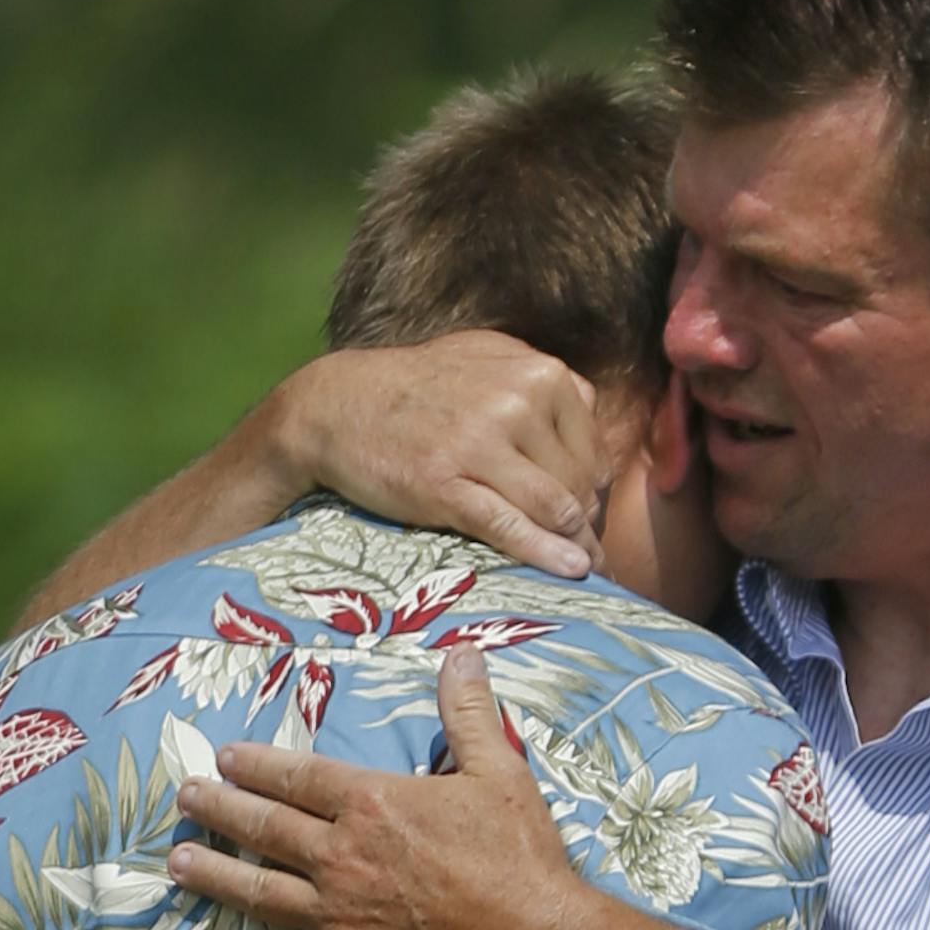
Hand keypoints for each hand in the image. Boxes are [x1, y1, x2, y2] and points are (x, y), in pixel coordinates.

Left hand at [168, 646, 589, 929]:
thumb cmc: (519, 856)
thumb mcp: (500, 769)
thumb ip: (468, 711)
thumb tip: (461, 652)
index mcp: (372, 804)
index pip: (297, 777)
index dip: (257, 765)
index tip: (224, 758)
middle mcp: (341, 856)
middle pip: (264, 828)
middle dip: (219, 810)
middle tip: (185, 799)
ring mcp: (337, 917)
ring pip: (258, 892)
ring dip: (214, 875)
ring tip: (177, 864)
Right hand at [257, 329, 609, 576]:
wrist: (335, 405)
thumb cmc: (417, 387)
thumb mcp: (487, 359)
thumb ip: (542, 383)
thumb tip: (594, 422)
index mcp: (538, 373)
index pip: (592, 449)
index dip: (592, 488)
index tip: (582, 511)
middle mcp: (517, 402)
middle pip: (578, 483)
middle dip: (583, 521)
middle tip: (579, 546)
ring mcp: (481, 443)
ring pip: (554, 507)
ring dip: (576, 545)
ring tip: (585, 568)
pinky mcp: (445, 484)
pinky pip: (509, 525)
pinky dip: (546, 553)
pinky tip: (572, 570)